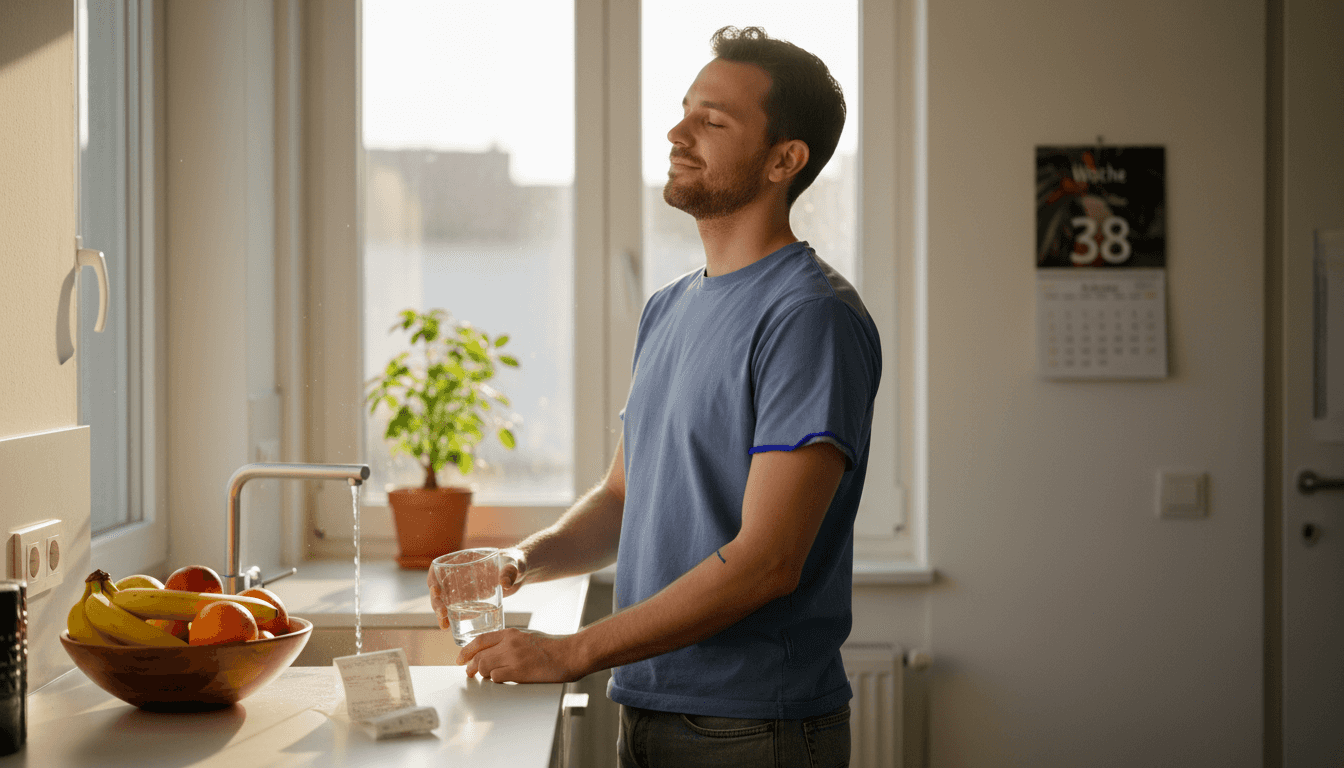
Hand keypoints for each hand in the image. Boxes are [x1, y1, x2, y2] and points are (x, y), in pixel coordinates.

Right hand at [426, 547, 528, 629]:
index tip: (435, 589)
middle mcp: (459, 575)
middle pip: (439, 588)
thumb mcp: (513, 565)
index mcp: (464, 561)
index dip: (433, 578)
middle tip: (442, 613)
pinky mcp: (470, 601)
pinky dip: (452, 618)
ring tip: (444, 625)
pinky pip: (456, 610)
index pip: (440, 567)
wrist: (521, 574)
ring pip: (445, 601)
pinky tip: (450, 628)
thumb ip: (510, 572)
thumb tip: (504, 583)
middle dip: (436, 601)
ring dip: (440, 613)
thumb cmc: (515, 563)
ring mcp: (463, 589)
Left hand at [457, 628, 583, 683]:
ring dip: (485, 675)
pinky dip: (497, 681)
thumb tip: (493, 653)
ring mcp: (513, 657)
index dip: (466, 651)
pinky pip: (496, 678)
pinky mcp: (519, 671)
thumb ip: (510, 642)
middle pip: (479, 656)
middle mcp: (509, 643)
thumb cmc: (553, 647)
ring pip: (484, 668)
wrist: (569, 653)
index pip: (480, 640)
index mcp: (511, 633)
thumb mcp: (527, 637)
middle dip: (470, 667)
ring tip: (491, 677)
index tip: (460, 659)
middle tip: (469, 673)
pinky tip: (504, 680)